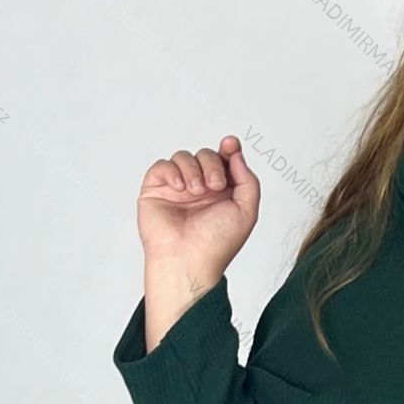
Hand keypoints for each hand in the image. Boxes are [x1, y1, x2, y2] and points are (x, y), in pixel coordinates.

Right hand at [136, 134, 259, 292]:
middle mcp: (201, 188)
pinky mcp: (156, 189)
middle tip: (215, 185)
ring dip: (193, 169)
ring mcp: (178, 188)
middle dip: (212, 164)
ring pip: (184, 157)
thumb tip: (236, 153)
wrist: (189, 259)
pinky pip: (162, 165)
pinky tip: (180, 188)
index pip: (225, 161)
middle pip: (206, 154)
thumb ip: (248, 180)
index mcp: (223, 193)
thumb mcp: (247, 211)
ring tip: (195, 191)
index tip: (230, 143)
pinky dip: (172, 171)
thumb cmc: (218, 242)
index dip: (228, 149)